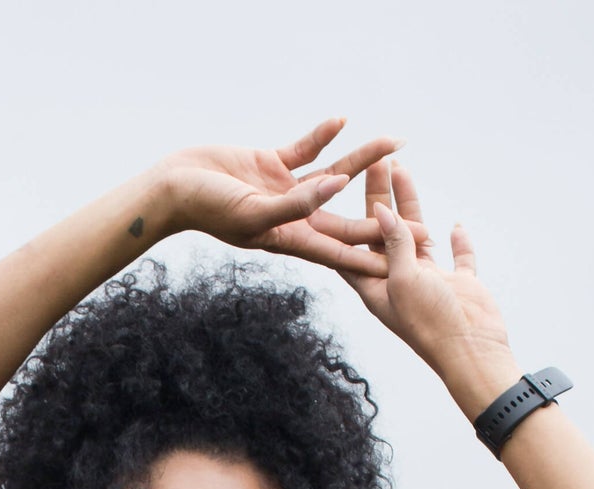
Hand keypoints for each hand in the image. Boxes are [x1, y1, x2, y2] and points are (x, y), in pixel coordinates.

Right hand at [154, 117, 420, 277]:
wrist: (173, 186)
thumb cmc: (207, 208)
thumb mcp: (254, 212)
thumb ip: (297, 203)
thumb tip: (338, 186)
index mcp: (289, 239)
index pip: (340, 253)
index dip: (372, 257)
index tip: (403, 263)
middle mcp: (292, 218)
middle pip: (346, 221)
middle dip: (381, 220)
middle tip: (421, 222)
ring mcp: (283, 191)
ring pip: (332, 176)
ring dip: (362, 163)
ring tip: (394, 144)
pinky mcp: (271, 165)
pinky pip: (305, 150)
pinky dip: (322, 136)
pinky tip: (342, 121)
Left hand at [336, 159, 517, 408]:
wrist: (472, 351)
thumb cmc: (431, 323)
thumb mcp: (404, 279)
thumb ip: (394, 244)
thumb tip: (381, 211)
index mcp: (376, 287)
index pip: (350, 247)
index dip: (341, 216)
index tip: (333, 184)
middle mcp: (398, 282)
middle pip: (383, 233)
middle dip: (377, 197)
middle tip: (374, 160)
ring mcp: (429, 282)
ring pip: (415, 236)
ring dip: (409, 205)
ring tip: (403, 168)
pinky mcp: (458, 284)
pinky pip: (456, 257)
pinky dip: (456, 242)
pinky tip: (454, 225)